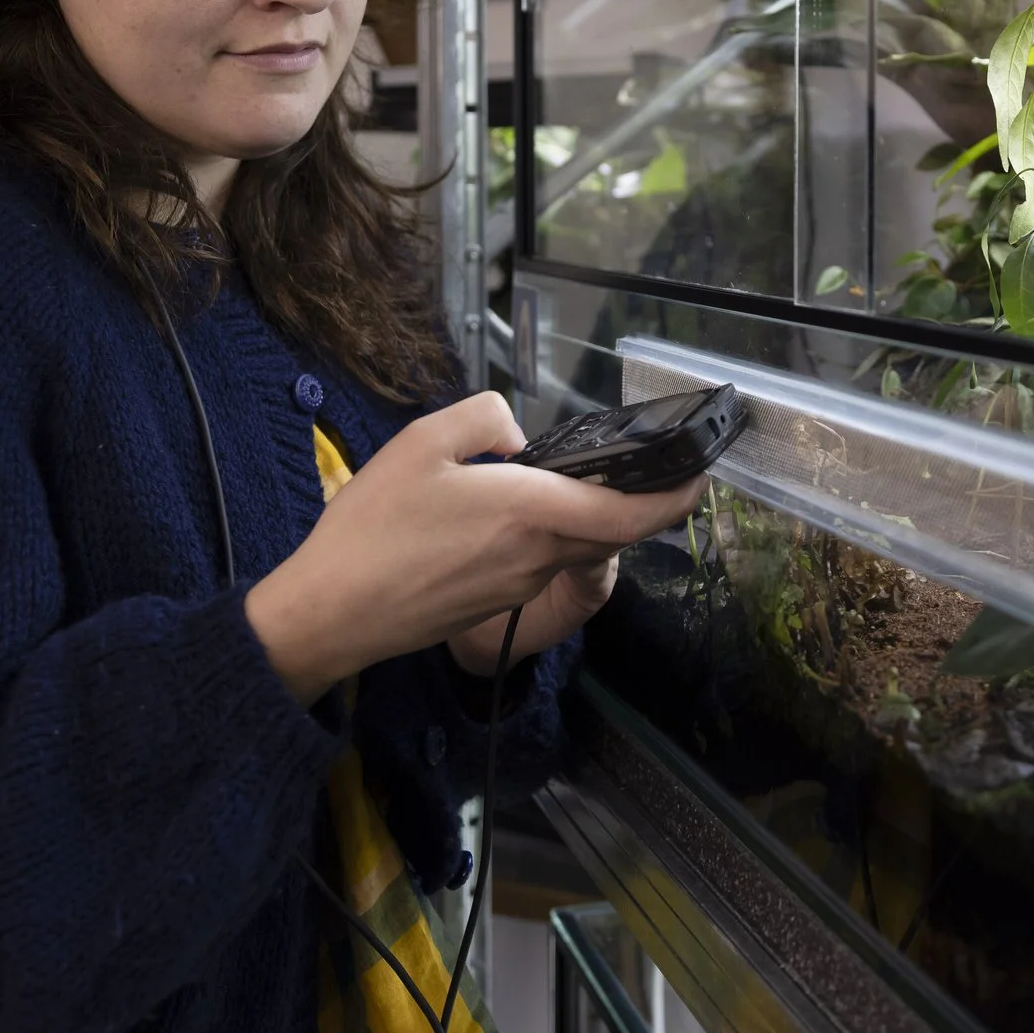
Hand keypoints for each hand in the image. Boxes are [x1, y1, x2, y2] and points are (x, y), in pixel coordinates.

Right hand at [243, 393, 704, 703]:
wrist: (333, 613)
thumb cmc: (373, 526)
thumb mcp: (423, 441)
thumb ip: (484, 419)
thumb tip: (516, 439)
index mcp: (531, 511)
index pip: (631, 512)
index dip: (675, 495)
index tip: (700, 473)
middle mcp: (538, 555)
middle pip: (607, 528)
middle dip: (626, 497)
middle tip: (625, 459)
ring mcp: (518, 585)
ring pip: (569, 542)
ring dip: (571, 512)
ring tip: (529, 477)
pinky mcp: (496, 601)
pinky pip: (536, 560)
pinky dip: (535, 533)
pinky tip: (487, 515)